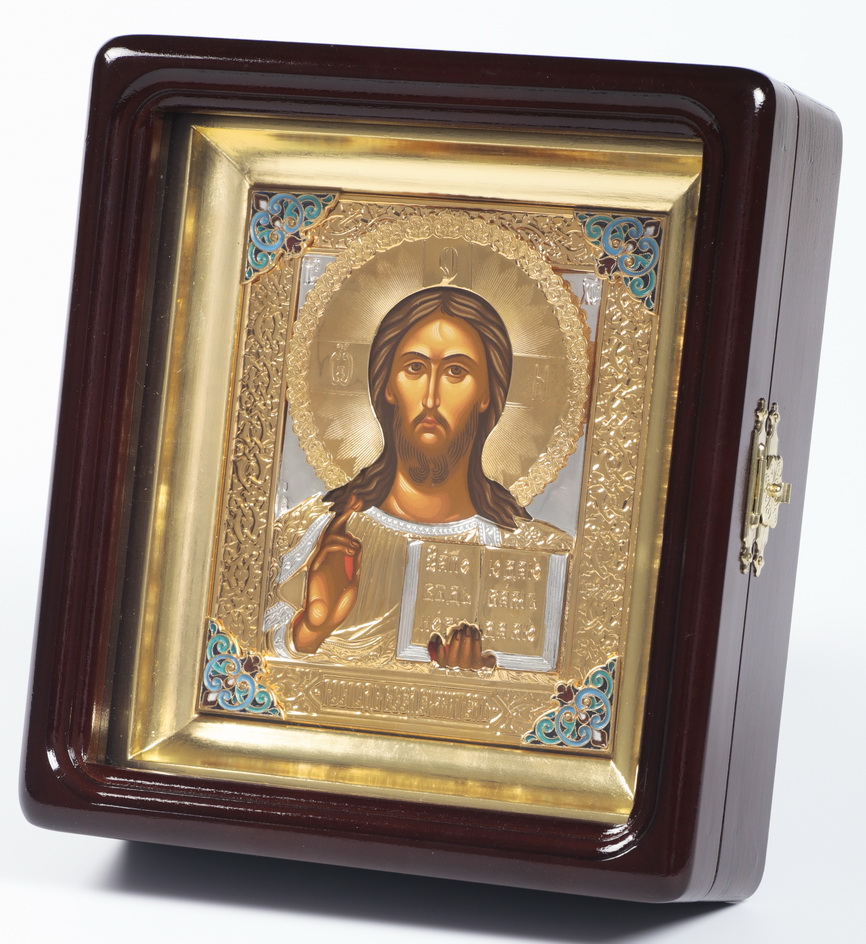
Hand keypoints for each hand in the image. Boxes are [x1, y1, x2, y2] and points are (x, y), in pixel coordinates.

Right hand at [293, 499, 362, 652]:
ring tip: (357, 547)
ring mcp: (320, 561)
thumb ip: (355, 564)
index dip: (346, 519)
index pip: (339, 534)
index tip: (357, 505)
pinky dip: (341, 545)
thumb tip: (359, 546)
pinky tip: (353, 551)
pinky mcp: (316, 567)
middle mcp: (326, 557)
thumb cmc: (337, 607)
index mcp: (335, 559)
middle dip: (343, 514)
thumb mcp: (353, 582)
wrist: (323, 623)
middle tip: (354, 502)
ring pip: (329, 536)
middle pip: (332, 529)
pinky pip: (326, 548)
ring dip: (346, 536)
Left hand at [427, 621, 496, 670]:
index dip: (477, 643)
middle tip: (467, 628)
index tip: (476, 631)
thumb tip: (492, 659)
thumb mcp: (482, 657)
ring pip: (453, 658)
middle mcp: (464, 668)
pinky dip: (439, 649)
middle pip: (465, 656)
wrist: (457, 667)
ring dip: (455, 643)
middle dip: (466, 640)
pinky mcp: (443, 664)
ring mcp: (453, 667)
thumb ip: (488, 659)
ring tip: (458, 631)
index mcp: (476, 666)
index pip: (478, 657)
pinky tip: (440, 639)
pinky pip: (440, 659)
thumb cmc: (472, 656)